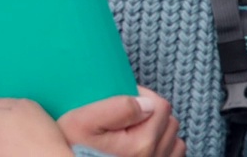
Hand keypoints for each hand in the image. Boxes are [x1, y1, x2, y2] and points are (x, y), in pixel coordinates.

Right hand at [57, 86, 184, 156]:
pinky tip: (142, 145)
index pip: (161, 105)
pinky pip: (172, 154)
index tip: (123, 98)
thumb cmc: (73, 148)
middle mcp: (155, 156)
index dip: (141, 95)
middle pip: (169, 121)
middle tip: (126, 114)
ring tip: (134, 129)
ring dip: (158, 129)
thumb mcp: (82, 122)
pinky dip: (162, 146)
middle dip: (151, 112)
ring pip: (173, 138)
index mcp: (142, 143)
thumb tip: (145, 102)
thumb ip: (116, 108)